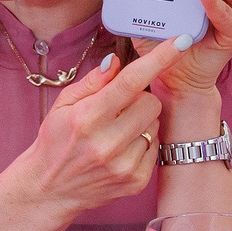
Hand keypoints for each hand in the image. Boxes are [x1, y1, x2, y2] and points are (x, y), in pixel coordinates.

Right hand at [11, 40, 186, 221]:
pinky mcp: (135, 182)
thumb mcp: (64, 104)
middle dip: (140, 99)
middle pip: (152, 103)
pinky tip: (121, 150)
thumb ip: (93, 82)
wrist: (50, 189)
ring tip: (116, 132)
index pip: (130, 82)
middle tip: (120, 108)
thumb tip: (116, 61)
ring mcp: (123, 165)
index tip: (181, 41)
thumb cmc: (55, 141)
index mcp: (87, 118)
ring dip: (141, 122)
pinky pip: (155, 147)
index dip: (159, 59)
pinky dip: (142, 143)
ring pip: (155, 125)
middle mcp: (107, 143)